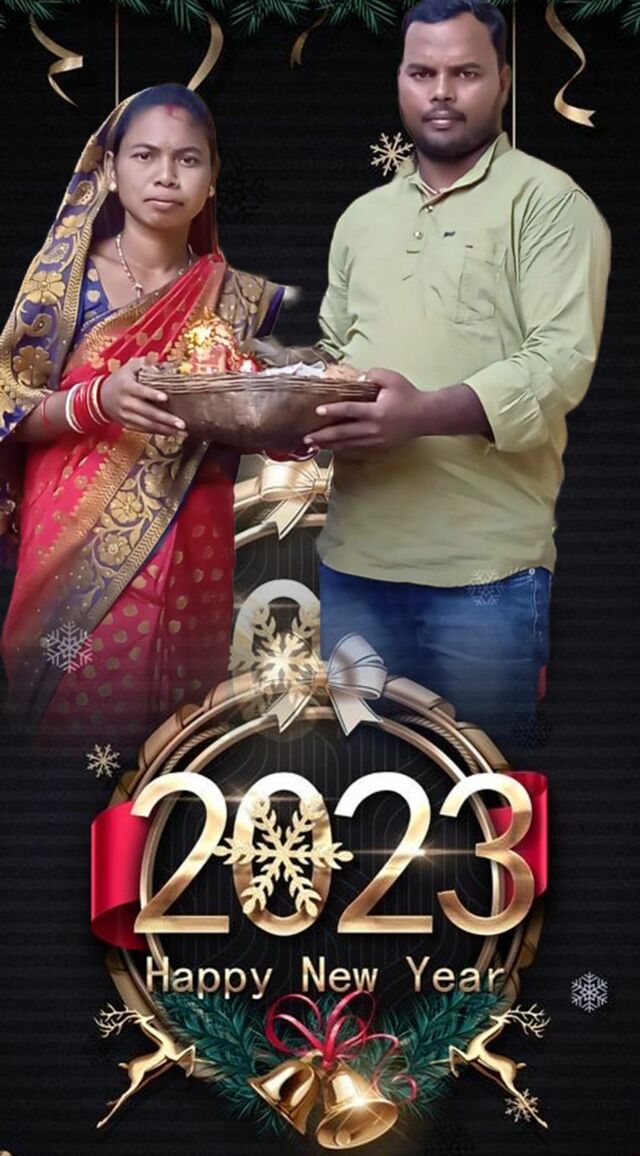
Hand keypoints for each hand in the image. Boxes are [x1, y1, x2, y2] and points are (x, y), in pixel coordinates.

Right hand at [100, 358, 185, 435]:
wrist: (100, 398)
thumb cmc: (120, 380)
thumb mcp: (128, 368)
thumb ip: (143, 364)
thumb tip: (159, 361)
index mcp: (127, 386)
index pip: (140, 391)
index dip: (152, 394)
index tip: (165, 398)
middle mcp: (126, 402)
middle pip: (148, 412)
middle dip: (165, 419)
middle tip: (182, 423)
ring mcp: (126, 416)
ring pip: (148, 425)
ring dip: (165, 429)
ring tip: (181, 432)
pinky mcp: (128, 425)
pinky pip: (144, 430)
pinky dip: (158, 432)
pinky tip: (172, 433)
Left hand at [304, 368, 428, 450]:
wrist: (426, 416)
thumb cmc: (409, 395)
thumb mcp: (392, 378)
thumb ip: (373, 375)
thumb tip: (357, 380)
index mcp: (377, 412)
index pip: (349, 411)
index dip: (332, 410)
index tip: (317, 411)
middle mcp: (374, 429)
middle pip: (344, 433)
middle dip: (324, 436)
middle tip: (307, 438)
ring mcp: (376, 439)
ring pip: (348, 443)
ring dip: (330, 444)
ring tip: (314, 445)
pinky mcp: (379, 445)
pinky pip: (357, 447)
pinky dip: (343, 447)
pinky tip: (332, 446)